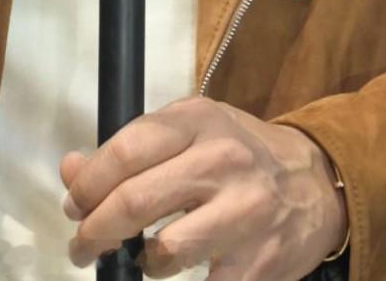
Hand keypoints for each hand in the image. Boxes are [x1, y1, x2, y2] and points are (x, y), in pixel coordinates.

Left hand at [60, 98, 346, 278]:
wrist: (314, 184)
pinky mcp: (257, 264)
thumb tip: (70, 172)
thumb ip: (131, 149)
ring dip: (140, 263)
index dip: (88, 184)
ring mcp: (243, 213)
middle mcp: (221, 160)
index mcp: (198, 121)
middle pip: (136, 200)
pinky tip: (175, 274)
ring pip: (163, 251)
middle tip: (83, 246)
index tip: (74, 206)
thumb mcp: (189, 132)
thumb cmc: (239, 153)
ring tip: (143, 257)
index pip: (126, 150)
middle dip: (96, 231)